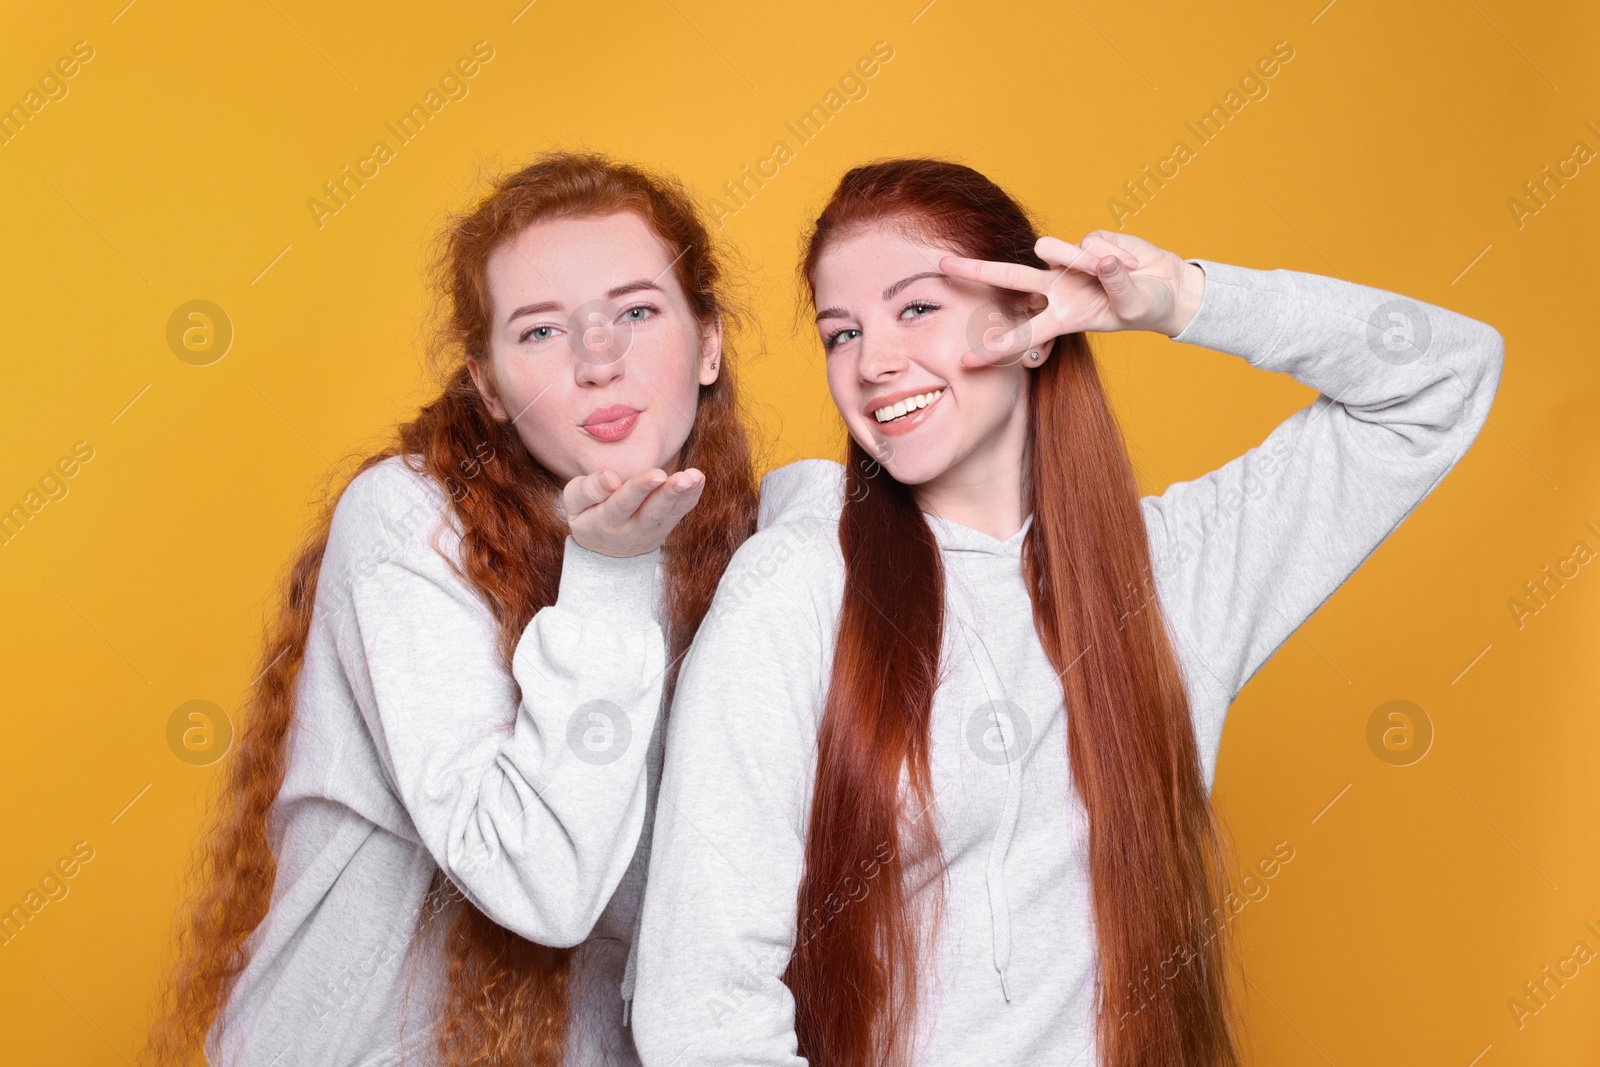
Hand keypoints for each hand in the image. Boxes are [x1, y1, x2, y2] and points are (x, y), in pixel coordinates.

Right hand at [562, 466, 705, 556]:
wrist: (605, 551)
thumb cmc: (588, 514)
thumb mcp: (575, 503)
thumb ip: (588, 489)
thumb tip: (609, 477)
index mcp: (605, 520)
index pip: (623, 503)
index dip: (640, 489)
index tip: (657, 474)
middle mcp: (631, 529)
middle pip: (652, 511)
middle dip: (668, 493)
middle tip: (683, 478)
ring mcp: (652, 531)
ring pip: (669, 513)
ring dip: (684, 494)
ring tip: (695, 477)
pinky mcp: (665, 528)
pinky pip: (680, 512)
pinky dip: (691, 496)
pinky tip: (699, 479)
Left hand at [939, 231, 1205, 365]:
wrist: (1169, 288)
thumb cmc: (1147, 306)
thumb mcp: (1133, 304)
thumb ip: (1116, 283)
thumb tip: (1100, 260)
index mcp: (1063, 317)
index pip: (1022, 335)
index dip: (995, 350)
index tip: (964, 362)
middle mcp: (1058, 290)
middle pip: (1009, 278)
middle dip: (976, 271)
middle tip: (941, 265)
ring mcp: (1071, 264)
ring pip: (1054, 249)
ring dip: (1080, 257)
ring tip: (1115, 268)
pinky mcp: (1088, 242)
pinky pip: (1093, 241)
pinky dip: (1117, 253)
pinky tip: (1134, 264)